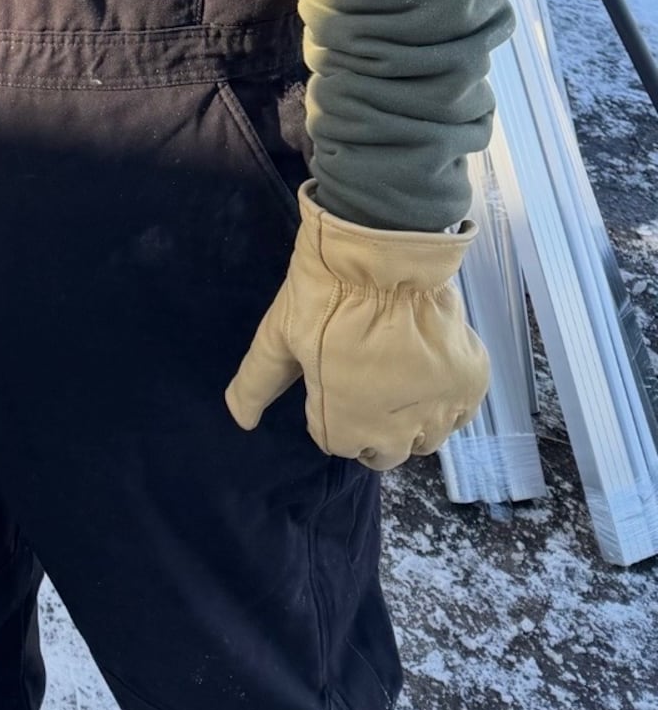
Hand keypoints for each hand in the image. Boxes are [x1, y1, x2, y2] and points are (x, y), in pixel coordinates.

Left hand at [224, 182, 488, 469]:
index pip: (336, 443)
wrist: (385, 256)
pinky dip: (447, 401)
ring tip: (398, 379)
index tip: (330, 379)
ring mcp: (438, 411)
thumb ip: (257, 383)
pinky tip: (430, 373)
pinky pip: (460, 413)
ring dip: (411, 421)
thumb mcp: (278, 335)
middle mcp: (395, 434)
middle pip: (384, 453)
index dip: (330, 411)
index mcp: (344, 427)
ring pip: (425, 439)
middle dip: (370, 428)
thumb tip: (239, 419)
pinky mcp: (469, 385)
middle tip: (364, 384)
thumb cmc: (324, 295)